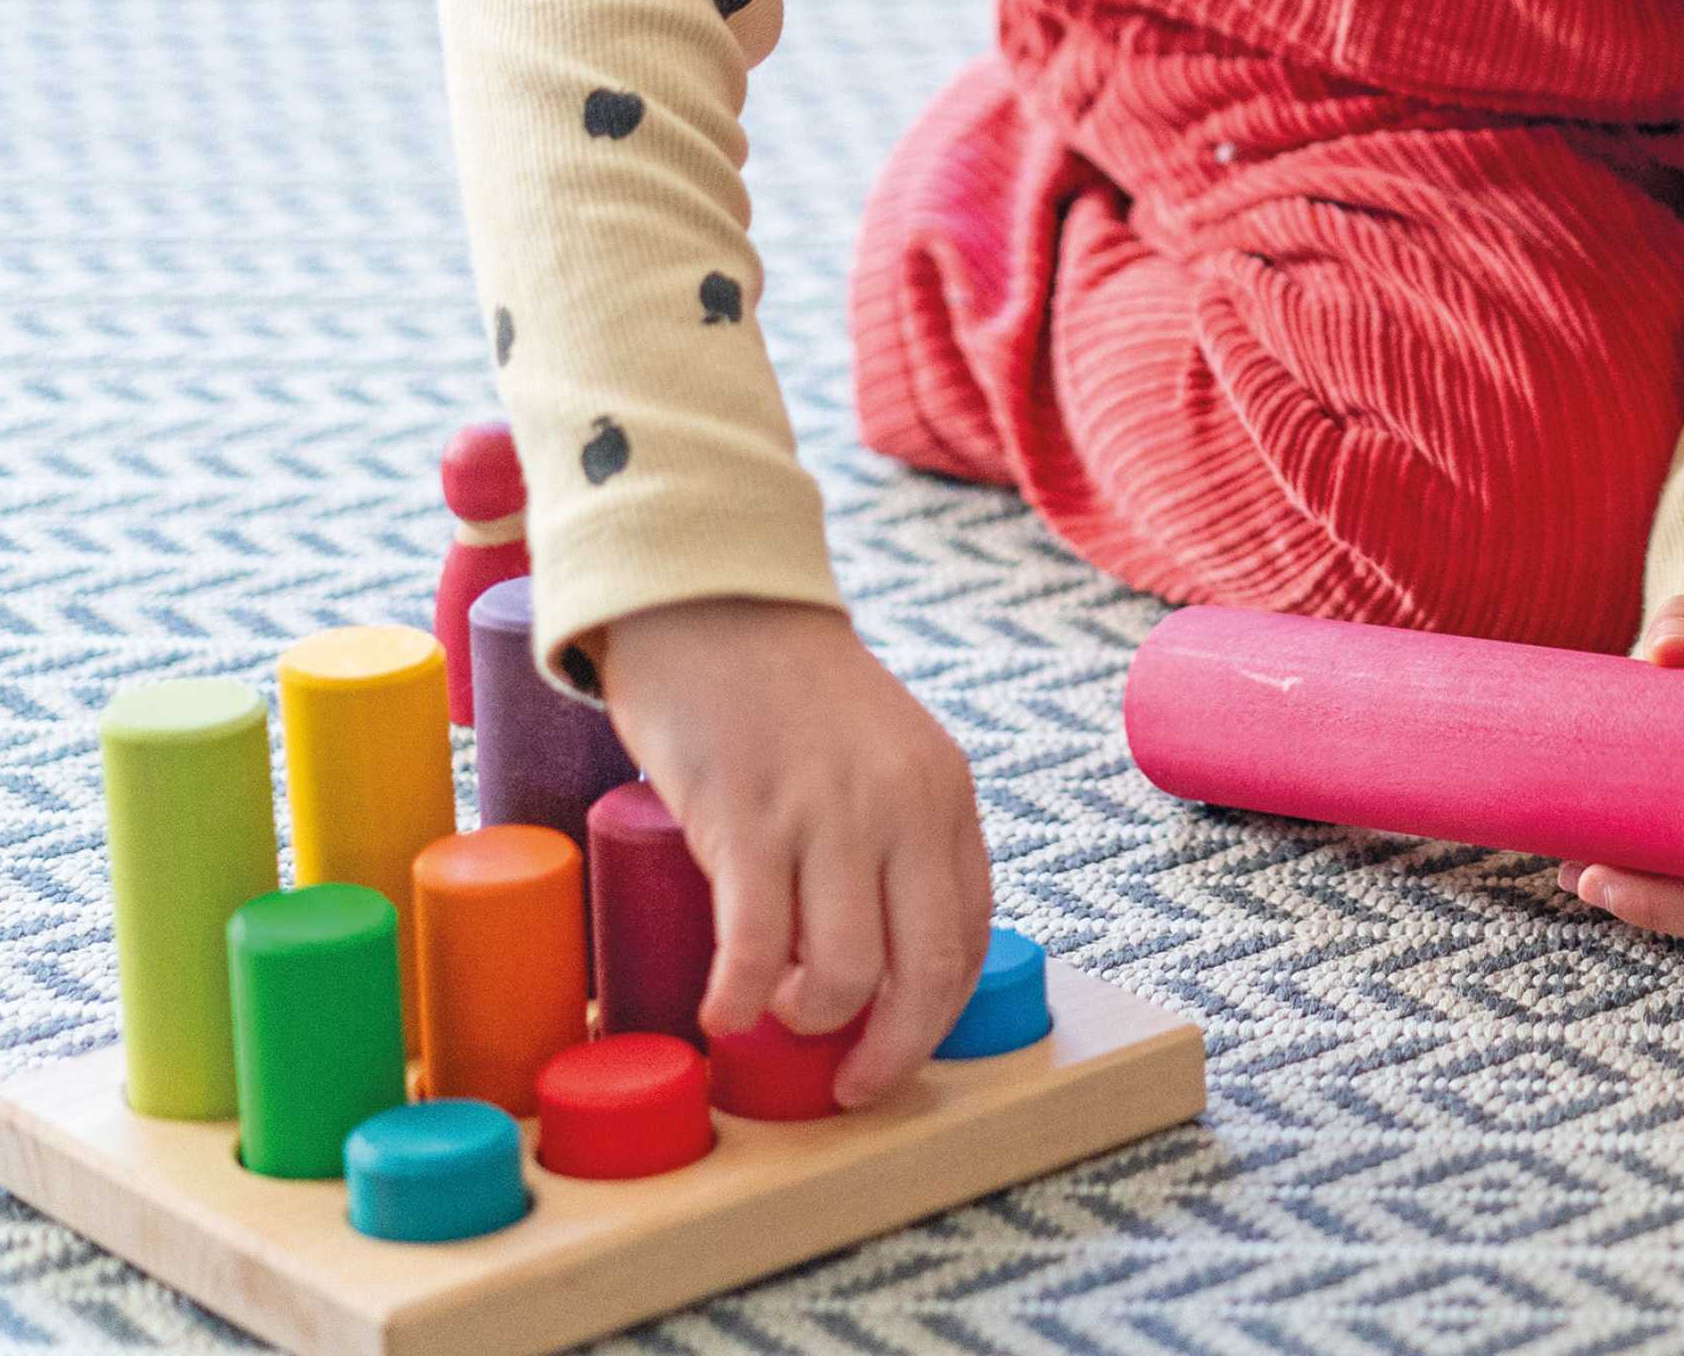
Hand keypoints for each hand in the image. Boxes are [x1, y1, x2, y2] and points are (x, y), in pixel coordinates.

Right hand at [587, 596, 992, 1107]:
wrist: (712, 600)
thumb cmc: (787, 688)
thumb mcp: (880, 751)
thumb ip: (897, 830)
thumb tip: (884, 955)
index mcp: (944, 792)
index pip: (970, 934)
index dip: (936, 1012)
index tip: (897, 1044)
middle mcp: (900, 805)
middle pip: (923, 972)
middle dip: (890, 1052)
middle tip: (850, 1083)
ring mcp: (825, 811)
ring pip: (845, 973)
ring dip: (808, 1022)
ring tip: (773, 1014)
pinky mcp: (746, 817)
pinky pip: (757, 948)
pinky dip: (740, 1001)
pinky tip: (721, 1011)